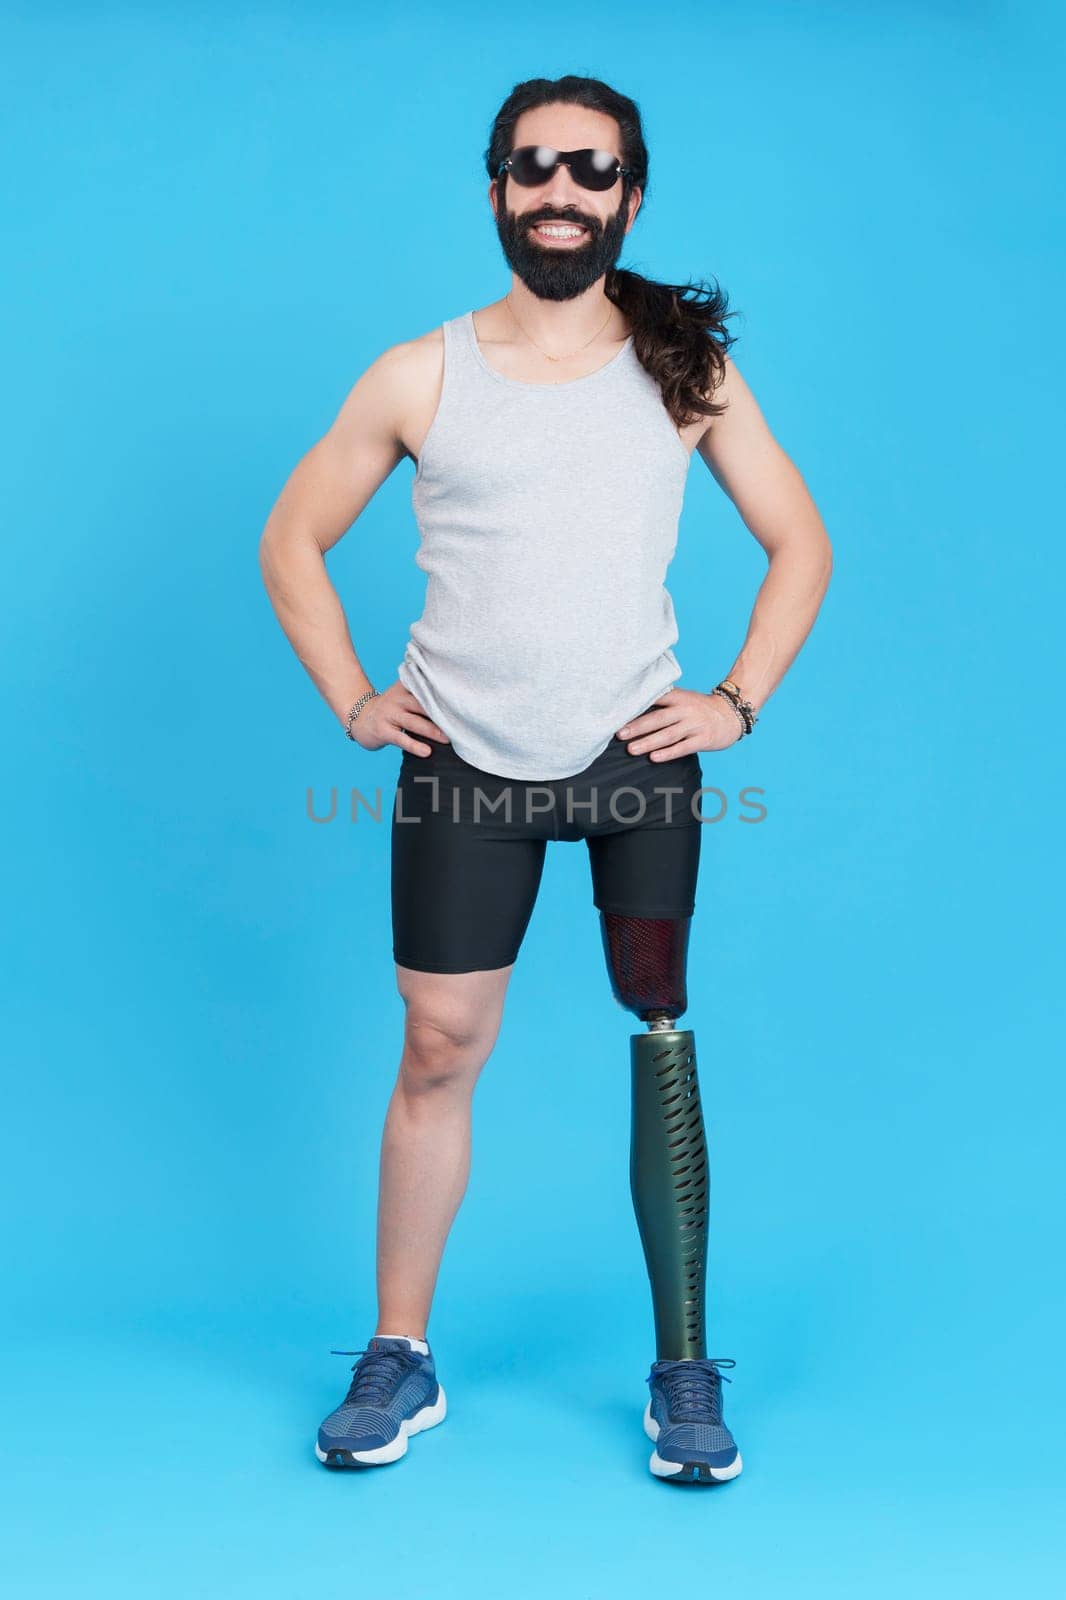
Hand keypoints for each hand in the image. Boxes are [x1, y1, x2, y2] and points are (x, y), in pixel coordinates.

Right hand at [348, 681, 450, 756]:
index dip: (442, 693)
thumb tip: (453, 705)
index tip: (459, 700)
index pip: (425, 687)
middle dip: (441, 713)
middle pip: (422, 704)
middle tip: (459, 722)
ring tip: (447, 739)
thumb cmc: (391, 709)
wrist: (360, 718)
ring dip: (432, 730)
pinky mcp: (383, 730)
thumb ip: (422, 694)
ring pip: (414, 721)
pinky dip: (414, 745)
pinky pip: (401, 739)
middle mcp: (397, 698)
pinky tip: (427, 752)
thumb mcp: (403, 695)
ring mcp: (389, 714)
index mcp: (404, 686)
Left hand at [615, 687, 743, 759]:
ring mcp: (695, 725)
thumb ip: (663, 701)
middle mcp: (686, 710)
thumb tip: (633, 708)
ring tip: (631, 749)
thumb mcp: (683, 699)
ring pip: (668, 735)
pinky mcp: (703, 739)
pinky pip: (683, 747)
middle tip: (619, 734)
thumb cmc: (700, 709)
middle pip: (658, 718)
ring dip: (648, 742)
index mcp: (678, 697)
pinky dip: (668, 753)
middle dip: (637, 727)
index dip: (636, 706)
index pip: (655, 699)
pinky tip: (654, 758)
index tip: (618, 713)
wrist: (732, 714)